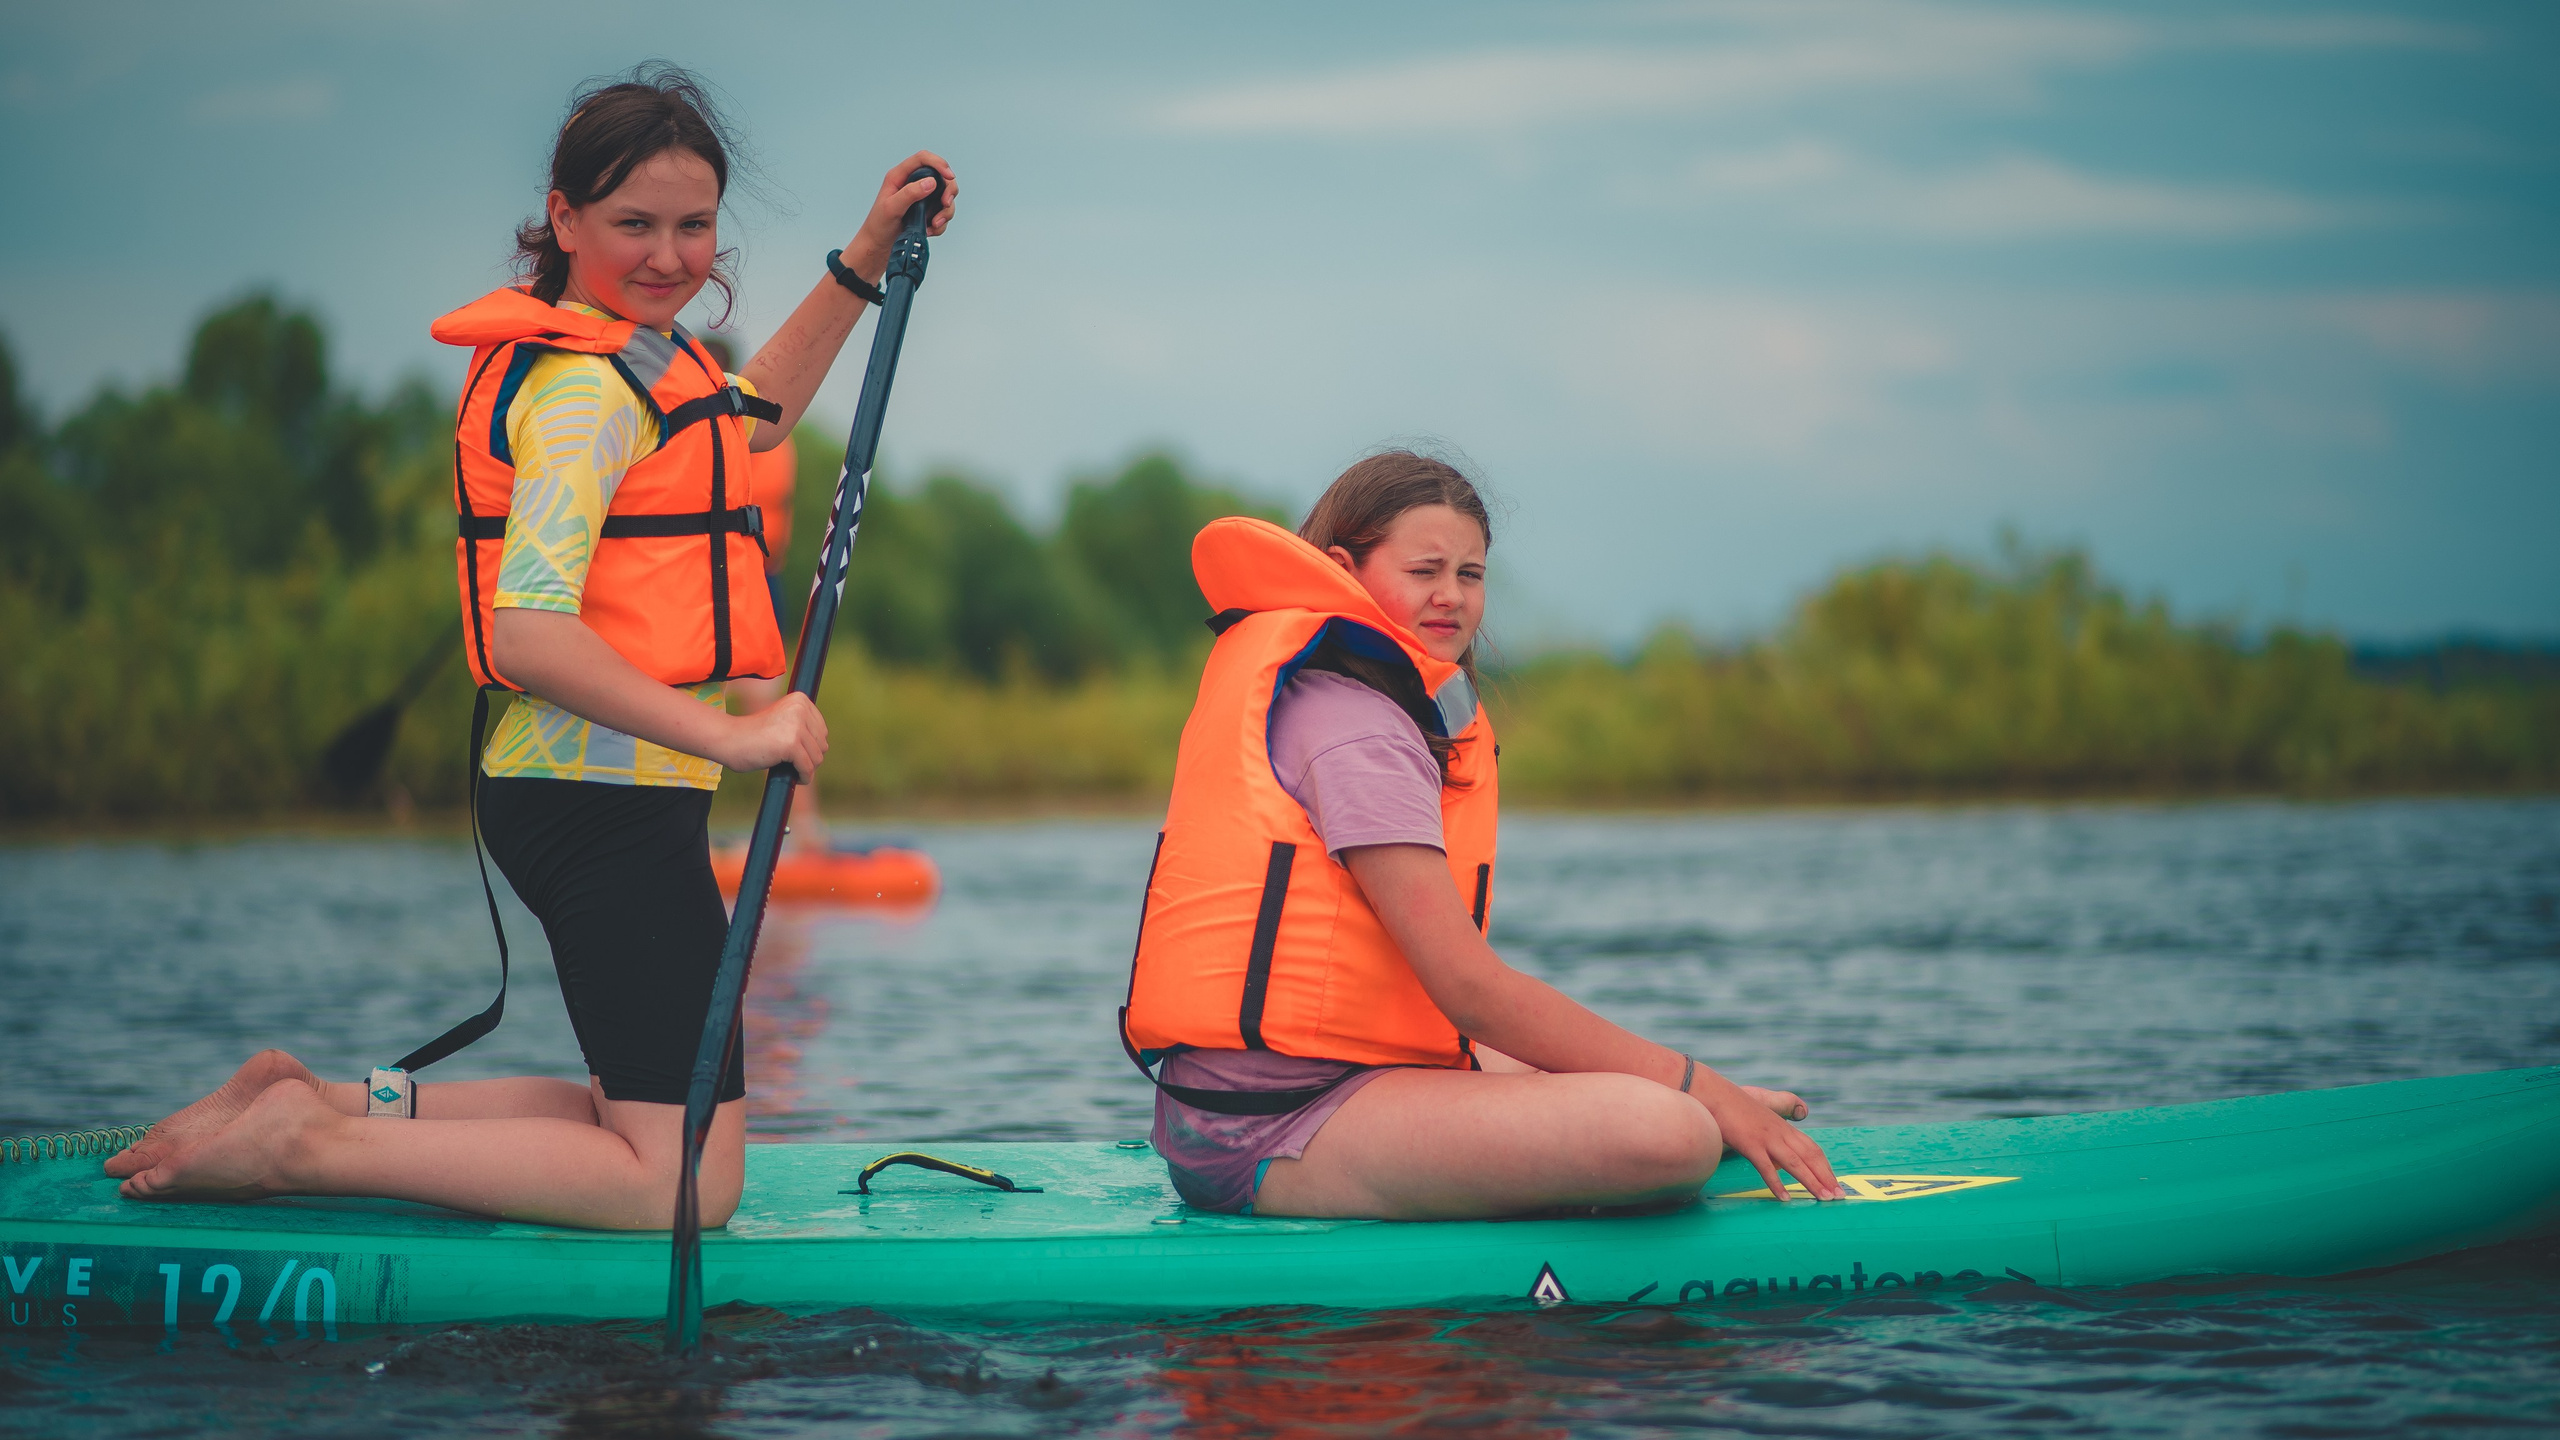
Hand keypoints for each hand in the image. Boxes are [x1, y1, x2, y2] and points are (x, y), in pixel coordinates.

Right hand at [715, 691, 827, 777]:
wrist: (729, 740)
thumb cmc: (753, 735)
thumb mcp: (782, 721)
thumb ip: (802, 725)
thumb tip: (824, 747)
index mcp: (800, 700)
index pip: (822, 731)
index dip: (811, 746)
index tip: (796, 753)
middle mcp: (800, 709)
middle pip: (822, 745)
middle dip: (809, 758)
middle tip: (792, 763)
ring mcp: (796, 726)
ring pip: (817, 758)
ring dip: (806, 768)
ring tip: (791, 770)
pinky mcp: (791, 744)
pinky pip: (807, 768)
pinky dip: (804, 777)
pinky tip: (796, 779)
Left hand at [843, 150, 957, 273]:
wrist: (879, 246)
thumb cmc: (879, 225)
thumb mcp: (891, 207)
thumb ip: (910, 193)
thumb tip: (931, 182)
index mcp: (900, 176)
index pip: (923, 159)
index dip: (939, 164)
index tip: (949, 177)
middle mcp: (912, 184)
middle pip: (940, 177)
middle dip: (948, 191)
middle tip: (946, 204)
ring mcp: (921, 198)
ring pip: (945, 197)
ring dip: (945, 212)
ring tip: (934, 224)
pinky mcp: (927, 212)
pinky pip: (943, 214)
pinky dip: (941, 224)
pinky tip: (929, 230)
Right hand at [1698, 1075, 1842, 1201]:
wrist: (1711, 1093)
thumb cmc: (1731, 1106)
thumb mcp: (1757, 1113)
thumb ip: (1773, 1127)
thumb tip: (1781, 1147)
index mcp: (1782, 1126)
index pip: (1811, 1148)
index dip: (1825, 1166)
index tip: (1834, 1183)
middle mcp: (1779, 1131)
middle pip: (1810, 1156)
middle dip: (1826, 1177)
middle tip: (1838, 1197)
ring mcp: (1765, 1137)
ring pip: (1795, 1163)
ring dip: (1811, 1182)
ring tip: (1823, 1199)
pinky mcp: (1749, 1143)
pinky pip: (1766, 1167)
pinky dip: (1776, 1184)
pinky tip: (1784, 1198)